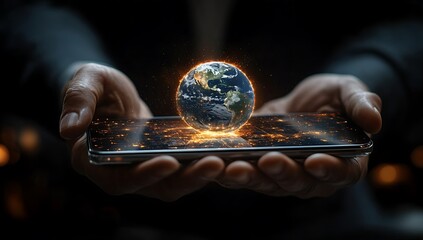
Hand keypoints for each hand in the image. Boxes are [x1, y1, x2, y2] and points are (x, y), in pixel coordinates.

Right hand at [59, 63, 223, 200]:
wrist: (107, 95)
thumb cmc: (93, 87)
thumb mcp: (84, 82)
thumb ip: (77, 101)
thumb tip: (69, 129)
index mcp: (93, 161)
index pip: (119, 179)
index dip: (143, 174)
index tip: (168, 162)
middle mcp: (118, 173)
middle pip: (155, 187)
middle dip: (186, 178)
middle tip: (214, 163)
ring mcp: (142, 170)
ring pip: (174, 182)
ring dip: (199, 174)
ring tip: (226, 159)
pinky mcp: (160, 162)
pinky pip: (183, 168)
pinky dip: (201, 164)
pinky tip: (224, 152)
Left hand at [216, 73, 381, 197]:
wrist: (305, 102)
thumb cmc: (334, 100)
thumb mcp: (350, 93)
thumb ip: (362, 104)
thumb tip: (374, 121)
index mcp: (343, 164)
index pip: (339, 174)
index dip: (328, 170)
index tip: (314, 161)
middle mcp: (312, 177)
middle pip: (297, 183)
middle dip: (281, 173)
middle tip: (267, 160)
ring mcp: (283, 174)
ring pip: (266, 182)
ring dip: (248, 177)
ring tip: (230, 166)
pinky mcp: (259, 168)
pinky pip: (245, 173)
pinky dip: (227, 171)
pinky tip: (212, 162)